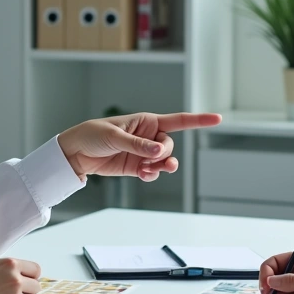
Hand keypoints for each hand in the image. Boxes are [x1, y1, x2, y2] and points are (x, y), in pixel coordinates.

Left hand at [57, 112, 221, 180]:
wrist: (75, 152)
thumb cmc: (92, 135)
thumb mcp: (114, 136)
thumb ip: (137, 145)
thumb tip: (158, 152)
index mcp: (146, 121)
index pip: (178, 121)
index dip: (198, 120)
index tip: (217, 119)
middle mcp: (148, 136)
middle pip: (169, 146)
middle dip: (164, 153)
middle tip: (150, 158)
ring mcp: (143, 152)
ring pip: (164, 161)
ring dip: (161, 167)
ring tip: (150, 170)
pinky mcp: (136, 167)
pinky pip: (152, 172)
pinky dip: (151, 175)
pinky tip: (143, 175)